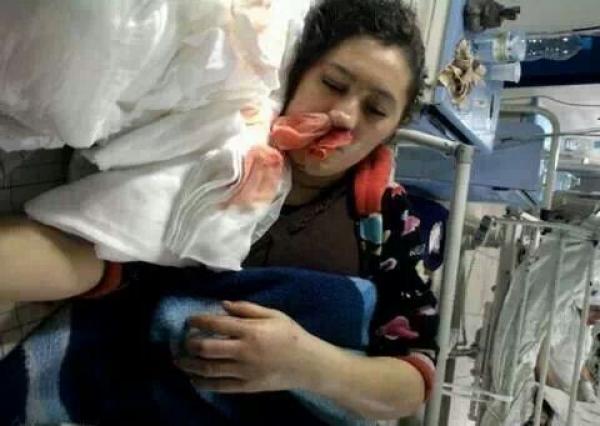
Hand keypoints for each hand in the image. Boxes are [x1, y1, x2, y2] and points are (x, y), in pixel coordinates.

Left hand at [175, 300, 317, 392]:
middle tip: (184, 341)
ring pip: (209, 369)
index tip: (190, 320)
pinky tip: (194, 379)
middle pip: (207, 348)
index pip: (216, 324)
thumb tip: (222, 305)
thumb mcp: (273, 314)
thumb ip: (246, 308)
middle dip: (190, 344)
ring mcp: (244, 371)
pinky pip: (220, 387)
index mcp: (250, 330)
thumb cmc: (290, 335)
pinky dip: (204, 384)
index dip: (198, 321)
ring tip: (180, 361)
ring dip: (190, 365)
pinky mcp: (246, 386)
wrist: (307, 364)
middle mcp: (244, 351)